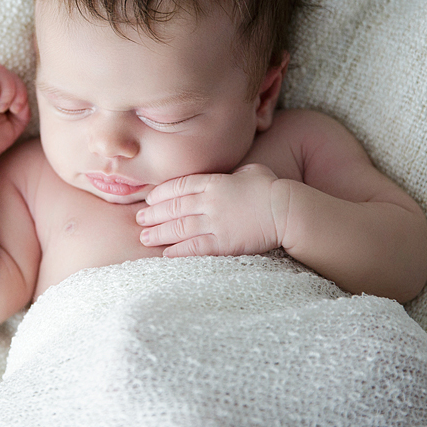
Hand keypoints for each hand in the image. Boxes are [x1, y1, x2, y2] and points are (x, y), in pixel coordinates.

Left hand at [136, 164, 285, 257]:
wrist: (287, 210)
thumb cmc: (273, 189)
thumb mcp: (253, 171)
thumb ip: (238, 173)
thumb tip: (237, 174)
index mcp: (215, 182)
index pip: (180, 186)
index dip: (161, 194)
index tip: (149, 200)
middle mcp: (210, 201)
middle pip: (173, 208)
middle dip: (153, 214)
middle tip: (139, 219)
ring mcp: (215, 222)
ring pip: (178, 228)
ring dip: (159, 233)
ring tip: (145, 237)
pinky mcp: (223, 242)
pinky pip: (194, 247)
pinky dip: (177, 251)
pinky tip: (166, 254)